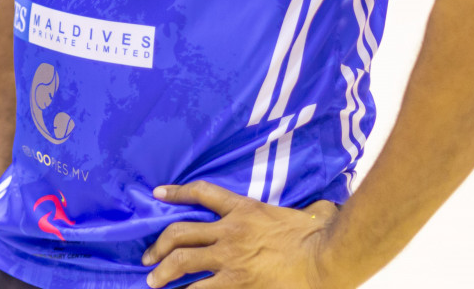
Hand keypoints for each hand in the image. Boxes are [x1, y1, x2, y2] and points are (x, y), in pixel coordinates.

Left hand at [142, 181, 338, 288]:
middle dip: (159, 246)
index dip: (177, 193)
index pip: (202, 193)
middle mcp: (229, 231)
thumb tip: (322, 211)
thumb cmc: (320, 235)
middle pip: (180, 233)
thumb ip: (307, 210)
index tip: (159, 194)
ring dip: (164, 273)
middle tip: (148, 258)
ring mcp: (231, 258)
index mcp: (243, 209)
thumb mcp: (307, 213)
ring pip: (183, 262)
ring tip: (153, 282)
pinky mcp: (238, 282)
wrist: (326, 256)